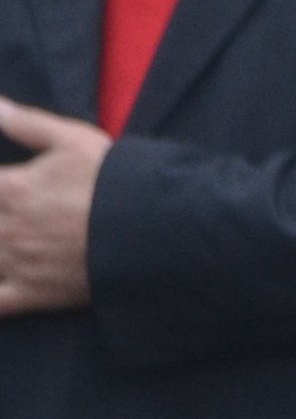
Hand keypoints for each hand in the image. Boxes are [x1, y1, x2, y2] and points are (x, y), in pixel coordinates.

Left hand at [0, 100, 105, 314]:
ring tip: (8, 240)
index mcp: (10, 189)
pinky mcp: (35, 294)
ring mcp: (18, 264)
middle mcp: (5, 228)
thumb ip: (26, 123)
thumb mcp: (74, 140)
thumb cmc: (116, 181)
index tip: (6, 188)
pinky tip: (3, 280)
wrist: (157, 230)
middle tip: (13, 215)